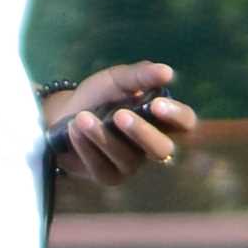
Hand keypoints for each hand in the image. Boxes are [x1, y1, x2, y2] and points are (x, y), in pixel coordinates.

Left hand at [44, 62, 194, 196]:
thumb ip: (141, 76)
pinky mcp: (108, 176)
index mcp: (162, 121)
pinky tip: (73, 131)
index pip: (185, 123)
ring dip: (103, 137)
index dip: (176, 116)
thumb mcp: (117, 80)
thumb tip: (168, 72)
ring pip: (127, 158)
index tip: (157, 104)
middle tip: (119, 115)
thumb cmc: (99, 97)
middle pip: (163, 149)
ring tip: (81, 118)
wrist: (62, 115)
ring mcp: (131, 164)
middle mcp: (152, 145)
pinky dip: (86, 147)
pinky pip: (101, 166)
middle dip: (142, 132)